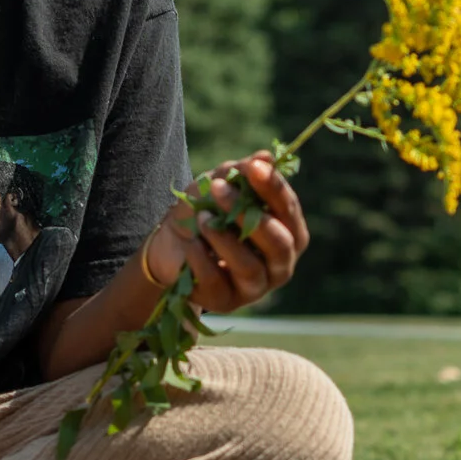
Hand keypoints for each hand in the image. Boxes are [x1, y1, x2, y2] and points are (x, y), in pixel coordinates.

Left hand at [140, 156, 310, 315]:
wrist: (170, 243)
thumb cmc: (206, 210)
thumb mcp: (221, 184)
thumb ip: (243, 173)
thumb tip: (266, 157)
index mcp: (288, 233)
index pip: (289, 211)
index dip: (274, 189)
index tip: (254, 168)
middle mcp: (280, 264)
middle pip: (279, 244)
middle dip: (248, 214)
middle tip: (218, 188)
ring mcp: (256, 287)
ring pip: (249, 267)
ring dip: (223, 239)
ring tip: (200, 219)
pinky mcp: (227, 302)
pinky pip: (218, 283)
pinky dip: (201, 260)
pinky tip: (190, 243)